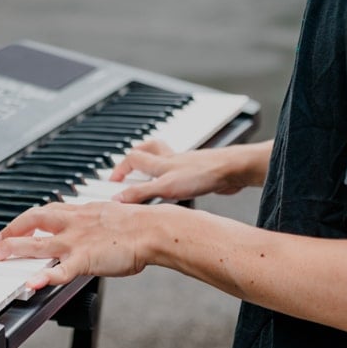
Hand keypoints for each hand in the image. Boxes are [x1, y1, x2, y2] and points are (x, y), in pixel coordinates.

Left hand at [0, 201, 156, 288]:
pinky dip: (44, 276)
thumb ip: (94, 221)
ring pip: (38, 244)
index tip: (14, 227)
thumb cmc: (140, 225)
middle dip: (11, 232)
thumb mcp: (109, 215)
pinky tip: (31, 283)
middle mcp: (73, 223)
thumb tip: (90, 227)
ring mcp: (76, 241)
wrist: (154, 229)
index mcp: (80, 212)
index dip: (25, 220)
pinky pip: (60, 270)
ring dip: (14, 249)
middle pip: (33, 222)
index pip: (45, 212)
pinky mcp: (85, 259)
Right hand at [109, 140, 260, 203]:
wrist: (233, 170)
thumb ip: (141, 193)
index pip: (133, 158)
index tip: (113, 181)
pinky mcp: (200, 172)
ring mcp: (187, 165)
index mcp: (161, 162)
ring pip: (166, 157)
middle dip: (137, 153)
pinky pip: (183, 171)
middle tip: (129, 162)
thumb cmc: (203, 174)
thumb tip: (118, 199)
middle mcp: (172, 160)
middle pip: (149, 148)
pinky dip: (176, 176)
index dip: (120, 168)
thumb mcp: (166, 187)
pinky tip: (178, 188)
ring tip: (150, 173)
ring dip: (156, 162)